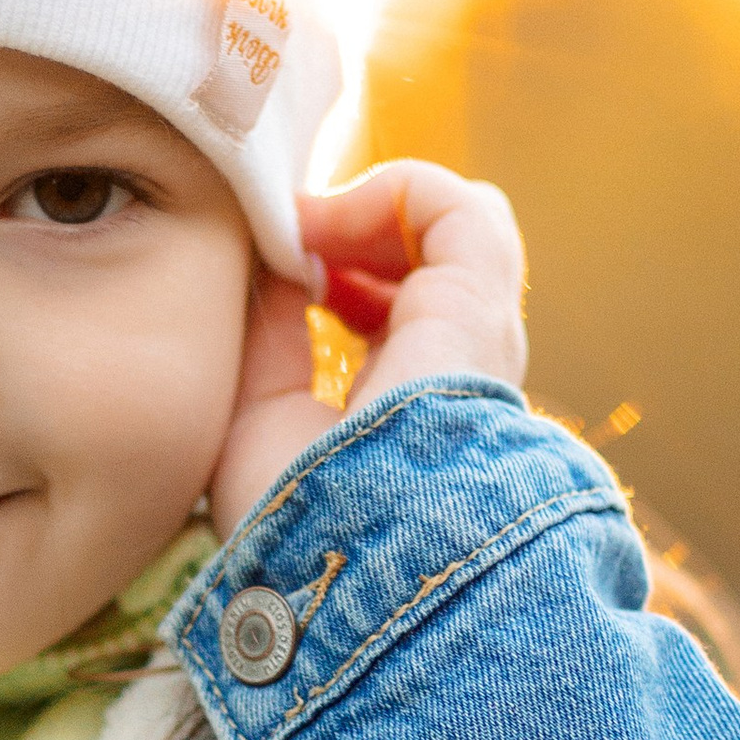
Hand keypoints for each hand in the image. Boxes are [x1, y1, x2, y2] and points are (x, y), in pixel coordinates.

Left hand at [209, 164, 527, 542]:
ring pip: (448, 228)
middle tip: (284, 238)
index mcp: (410, 411)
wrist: (346, 549)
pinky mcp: (479, 302)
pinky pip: (455, 207)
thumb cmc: (294, 513)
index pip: (393, 316)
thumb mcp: (260, 417)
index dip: (333, 272)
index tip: (274, 273)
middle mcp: (454, 372)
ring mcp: (475, 335)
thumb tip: (270, 264)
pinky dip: (385, 190)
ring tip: (301, 228)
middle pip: (423, 265)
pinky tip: (322, 224)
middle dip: (351, 233)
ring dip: (364, 209)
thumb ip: (268, 337)